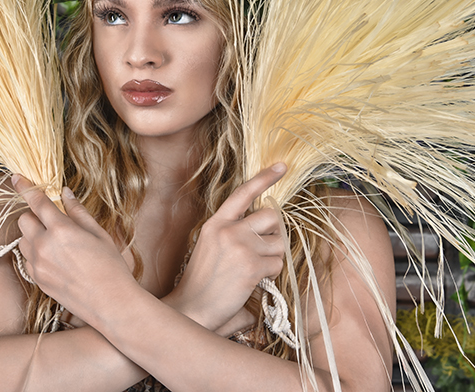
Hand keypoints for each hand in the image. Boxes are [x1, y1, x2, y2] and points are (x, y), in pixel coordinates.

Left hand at [13, 175, 135, 324]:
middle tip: (53, 220)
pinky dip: (35, 253)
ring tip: (55, 241)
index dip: (25, 187)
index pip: (36, 202)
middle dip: (34, 215)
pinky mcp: (37, 279)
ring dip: (33, 234)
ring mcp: (38, 265)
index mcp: (61, 230)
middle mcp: (44, 246)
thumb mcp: (99, 233)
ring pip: (22, 239)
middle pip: (24, 220)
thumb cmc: (110, 266)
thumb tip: (65, 193)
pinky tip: (55, 258)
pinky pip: (26, 258)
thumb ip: (78, 211)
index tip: (16, 177)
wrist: (110, 302)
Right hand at [169, 163, 286, 331]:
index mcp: (216, 222)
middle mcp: (228, 230)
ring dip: (272, 256)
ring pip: (278, 242)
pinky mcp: (251, 266)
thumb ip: (232, 230)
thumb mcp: (210, 245)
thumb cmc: (202, 280)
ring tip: (252, 268)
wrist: (191, 308)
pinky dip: (270, 274)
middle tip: (262, 249)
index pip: (243, 193)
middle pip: (271, 216)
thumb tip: (265, 223)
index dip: (265, 178)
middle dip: (274, 233)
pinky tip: (252, 281)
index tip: (283, 166)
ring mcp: (240, 246)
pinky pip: (277, 263)